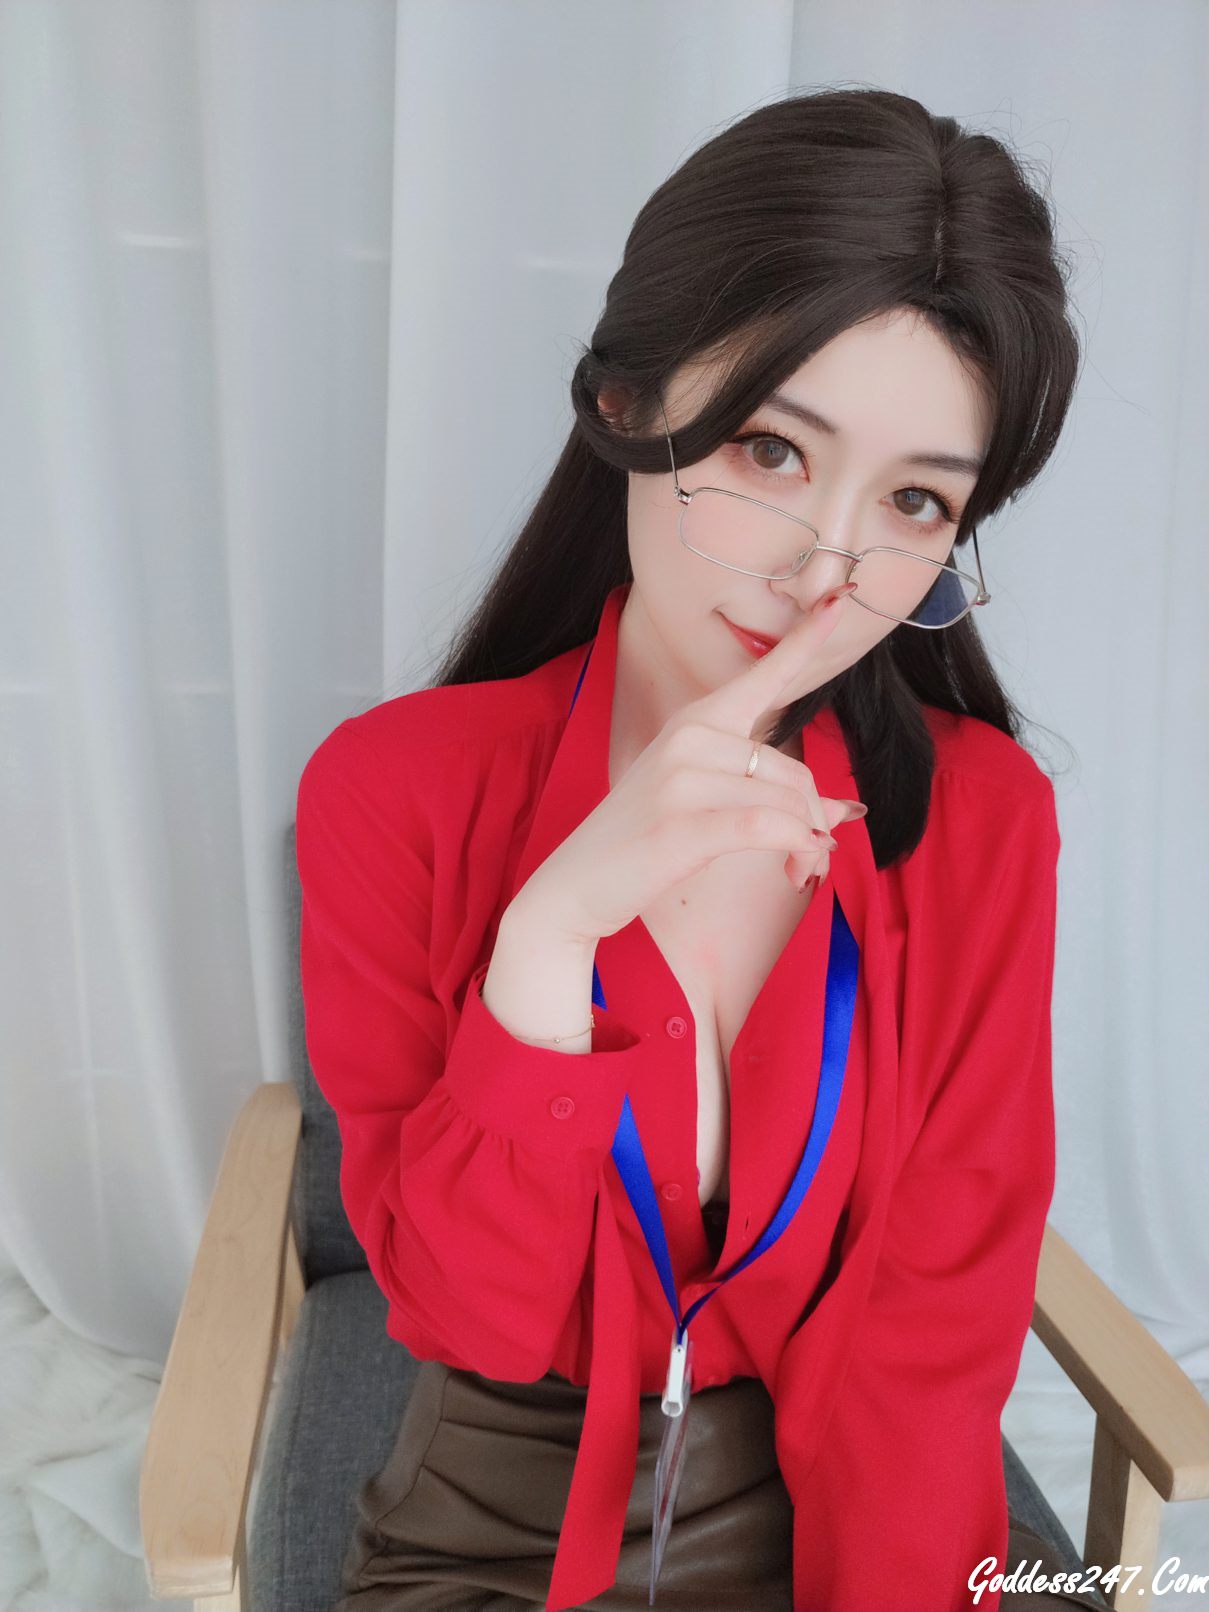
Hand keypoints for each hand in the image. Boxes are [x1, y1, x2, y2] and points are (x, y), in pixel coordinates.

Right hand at [517, 584, 867, 944]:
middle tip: (815, 857)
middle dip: (814, 818)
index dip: (806, 638)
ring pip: (786, 802)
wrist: (574, 885)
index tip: (841, 597)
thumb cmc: (641, 841)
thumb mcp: (701, 802)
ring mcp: (682, 777)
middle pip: (792, 770)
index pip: (762, 675)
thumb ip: (766, 795)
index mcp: (695, 721)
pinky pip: (768, 827)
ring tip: (801, 871)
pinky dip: (796, 848)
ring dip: (809, 844)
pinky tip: (797, 869)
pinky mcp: (684, 823)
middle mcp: (689, 736)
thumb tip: (843, 810)